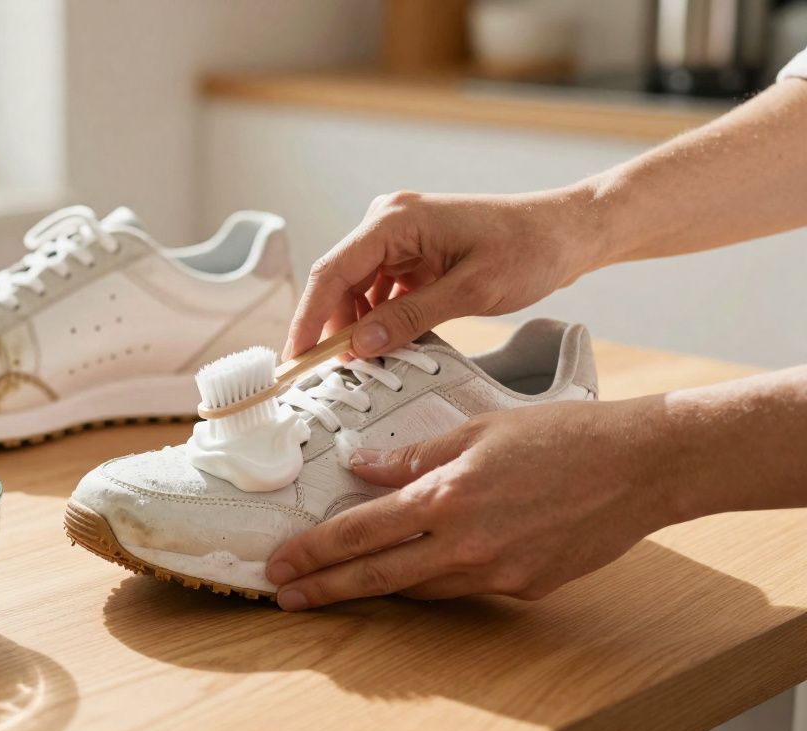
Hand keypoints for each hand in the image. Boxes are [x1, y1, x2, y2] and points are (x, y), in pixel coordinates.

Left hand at [265, 399, 683, 608]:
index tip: (281, 563)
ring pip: (420, 588)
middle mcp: (465, 545)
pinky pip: (466, 587)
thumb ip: (413, 455)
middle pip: (377, 576)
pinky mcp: (525, 588)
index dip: (313, 551)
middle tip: (284, 594)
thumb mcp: (476, 430)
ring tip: (341, 583)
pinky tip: (425, 567)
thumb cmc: (562, 436)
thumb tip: (361, 464)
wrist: (640, 467)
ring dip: (378, 586)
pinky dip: (438, 578)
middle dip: (325, 587)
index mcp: (446, 498)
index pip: (359, 533)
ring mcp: (497, 573)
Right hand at [285, 189, 601, 359]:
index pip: (332, 273)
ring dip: (360, 327)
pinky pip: (382, 291)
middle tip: (334, 376)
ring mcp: (399, 236)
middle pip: (340, 282)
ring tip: (369, 365)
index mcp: (395, 219)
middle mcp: (388, 221)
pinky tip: (392, 345)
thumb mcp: (471, 291)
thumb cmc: (529, 249)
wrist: (569, 232)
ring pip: (358, 290)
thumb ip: (409, 318)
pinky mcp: (413, 253)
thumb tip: (357, 347)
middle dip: (334, 329)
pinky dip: (382, 320)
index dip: (308, 319)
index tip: (295, 360)